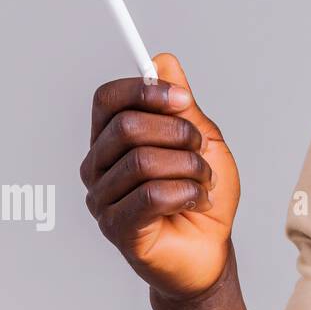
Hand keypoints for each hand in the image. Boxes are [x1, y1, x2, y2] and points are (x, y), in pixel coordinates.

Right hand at [80, 53, 239, 298]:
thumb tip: (162, 62)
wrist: (211, 248)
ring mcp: (102, 199)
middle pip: (126, 126)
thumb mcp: (203, 140)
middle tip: (201, 150)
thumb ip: (182, 104)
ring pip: (144, 161)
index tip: (182, 98)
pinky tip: (196, 200)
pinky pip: (151, 195)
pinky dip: (187, 193)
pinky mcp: (116, 228)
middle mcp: (99, 166)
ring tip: (204, 181)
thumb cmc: (202, 194)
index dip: (145, 90)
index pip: (107, 99)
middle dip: (178, 133)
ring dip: (190, 168)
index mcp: (113, 139)